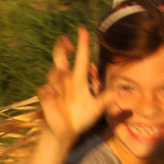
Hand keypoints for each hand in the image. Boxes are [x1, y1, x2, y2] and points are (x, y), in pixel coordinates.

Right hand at [36, 28, 105, 146]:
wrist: (67, 133)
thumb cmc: (82, 117)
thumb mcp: (97, 108)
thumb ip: (106, 99)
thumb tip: (119, 92)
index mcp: (78, 79)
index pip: (81, 58)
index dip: (82, 44)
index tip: (83, 30)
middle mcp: (65, 81)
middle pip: (60, 57)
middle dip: (61, 48)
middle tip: (66, 41)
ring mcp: (55, 89)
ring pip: (53, 72)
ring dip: (58, 70)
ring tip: (66, 71)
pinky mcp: (46, 99)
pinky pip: (44, 90)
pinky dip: (48, 90)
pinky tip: (53, 92)